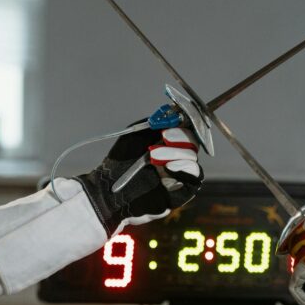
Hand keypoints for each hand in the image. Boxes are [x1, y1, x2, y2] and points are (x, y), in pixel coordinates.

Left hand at [74, 124, 202, 236]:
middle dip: (181, 137)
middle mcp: (175, 158)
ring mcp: (179, 175)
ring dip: (176, 152)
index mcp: (167, 144)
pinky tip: (168, 167)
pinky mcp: (181, 192)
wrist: (110, 187)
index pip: (187, 130)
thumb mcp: (136, 134)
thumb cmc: (120, 162)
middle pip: (193, 143)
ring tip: (154, 156)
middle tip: (164, 137)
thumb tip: (176, 112)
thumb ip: (156, 122)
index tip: (177, 119)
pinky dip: (184, 169)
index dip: (186, 123)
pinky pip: (195, 179)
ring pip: (193, 159)